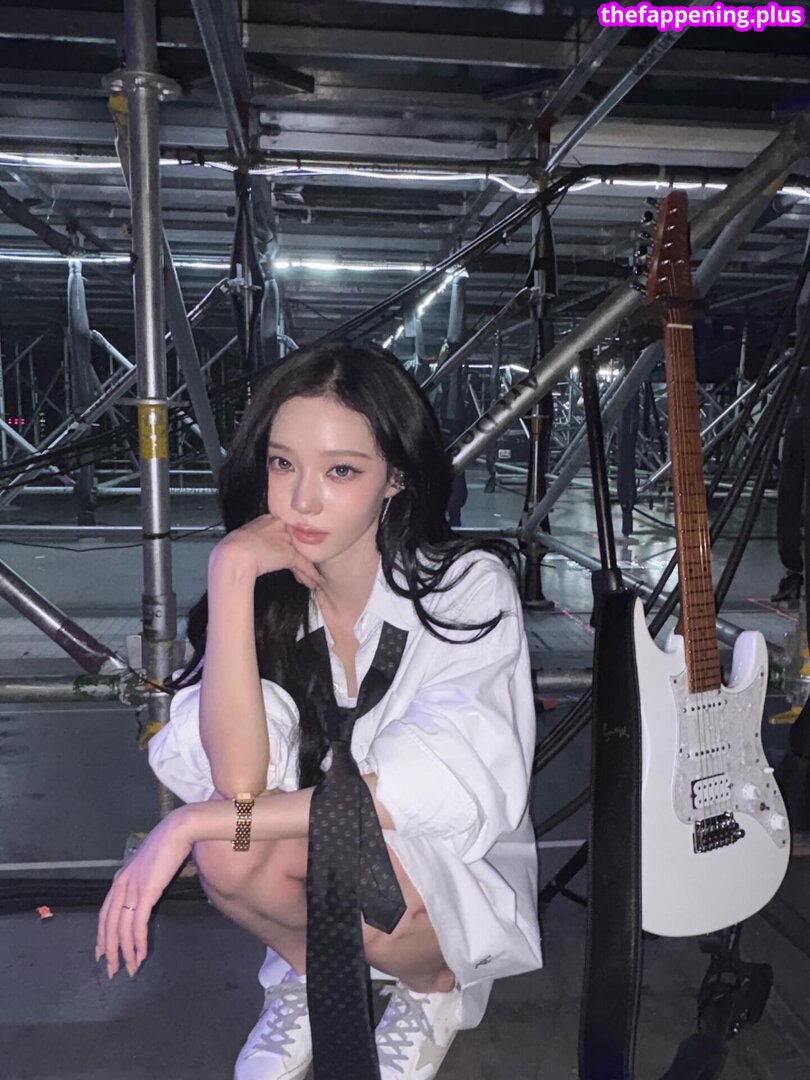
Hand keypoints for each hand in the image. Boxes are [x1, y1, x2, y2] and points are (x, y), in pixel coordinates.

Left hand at [95, 808, 192, 978]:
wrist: (177, 831)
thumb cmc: (167, 845)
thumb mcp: (148, 866)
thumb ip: (142, 880)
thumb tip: (146, 894)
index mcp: (119, 880)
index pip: (104, 914)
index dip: (102, 936)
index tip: (102, 954)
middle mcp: (120, 886)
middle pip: (109, 926)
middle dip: (110, 951)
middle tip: (113, 971)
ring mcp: (132, 889)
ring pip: (122, 929)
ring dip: (126, 951)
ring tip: (132, 968)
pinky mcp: (146, 892)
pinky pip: (137, 924)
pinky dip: (138, 942)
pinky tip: (141, 953)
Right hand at [210, 515, 325, 589]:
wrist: (234, 555)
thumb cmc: (231, 550)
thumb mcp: (241, 539)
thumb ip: (252, 541)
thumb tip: (251, 550)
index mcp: (266, 520)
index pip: (282, 532)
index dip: (286, 545)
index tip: (287, 555)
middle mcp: (279, 526)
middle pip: (294, 542)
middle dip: (298, 556)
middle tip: (302, 569)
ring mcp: (286, 539)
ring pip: (300, 554)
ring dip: (306, 570)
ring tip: (313, 580)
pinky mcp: (290, 554)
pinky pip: (304, 565)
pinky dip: (310, 575)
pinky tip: (315, 582)